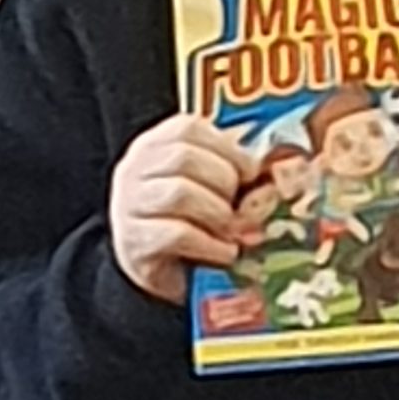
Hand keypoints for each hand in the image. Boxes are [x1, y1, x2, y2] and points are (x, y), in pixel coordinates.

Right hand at [110, 115, 251, 306]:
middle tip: (240, 207)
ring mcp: (130, 205)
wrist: (155, 270)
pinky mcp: (135, 242)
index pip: (187, 129)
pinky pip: (177, 234)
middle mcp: (134, 169)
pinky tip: (225, 253)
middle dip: (224, 183)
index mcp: (154, 145)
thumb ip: (229, 172)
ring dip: (218, 214)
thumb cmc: (187, 222)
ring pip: (180, 193)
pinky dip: (211, 245)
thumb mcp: (206, 187)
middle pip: (184, 158)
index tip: (249, 174)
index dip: (227, 150)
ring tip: (233, 232)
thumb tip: (268, 174)